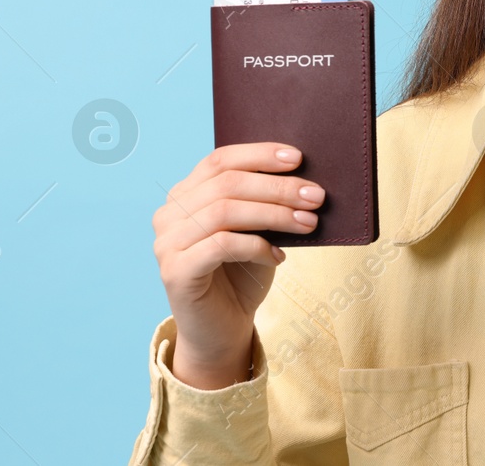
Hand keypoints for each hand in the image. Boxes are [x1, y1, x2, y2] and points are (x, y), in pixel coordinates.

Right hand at [151, 143, 324, 388]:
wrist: (222, 330)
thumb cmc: (243, 274)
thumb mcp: (258, 230)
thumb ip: (266, 202)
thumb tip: (305, 178)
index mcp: (185, 194)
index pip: (221, 160)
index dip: (260, 154)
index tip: (299, 157)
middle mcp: (169, 214)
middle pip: (227, 184)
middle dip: (278, 187)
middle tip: (317, 196)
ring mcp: (167, 243)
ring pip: (225, 211)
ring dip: (274, 214)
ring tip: (308, 223)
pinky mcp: (175, 271)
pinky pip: (221, 245)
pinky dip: (257, 246)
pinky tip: (278, 256)